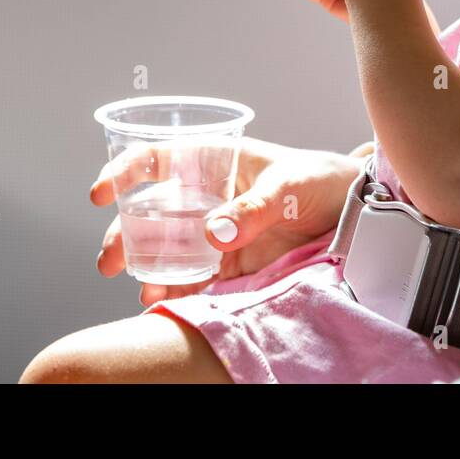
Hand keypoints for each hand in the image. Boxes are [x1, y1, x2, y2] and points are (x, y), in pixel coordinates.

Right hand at [89, 137, 363, 305]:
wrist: (358, 214)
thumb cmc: (323, 180)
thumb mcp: (289, 184)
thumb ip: (252, 208)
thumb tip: (213, 233)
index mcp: (213, 160)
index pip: (156, 158)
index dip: (123, 172)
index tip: (101, 193)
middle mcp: (206, 195)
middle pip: (150, 212)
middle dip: (124, 235)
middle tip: (110, 261)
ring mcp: (215, 231)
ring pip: (166, 248)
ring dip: (146, 267)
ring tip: (143, 287)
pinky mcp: (230, 263)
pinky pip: (194, 277)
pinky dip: (176, 289)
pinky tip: (164, 299)